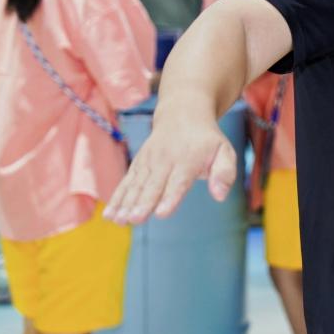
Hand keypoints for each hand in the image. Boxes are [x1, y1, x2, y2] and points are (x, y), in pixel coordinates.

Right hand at [103, 113, 236, 224]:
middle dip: (143, 202)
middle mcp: (166, 160)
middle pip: (153, 185)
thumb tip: (221, 196)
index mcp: (189, 160)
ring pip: (137, 184)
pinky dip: (117, 197)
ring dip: (126, 203)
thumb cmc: (207, 140)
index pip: (179, 182)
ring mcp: (149, 161)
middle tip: (134, 219)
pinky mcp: (139, 164)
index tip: (162, 213)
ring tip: (118, 220)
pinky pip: (127, 181)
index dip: (170, 197)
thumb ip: (225, 173)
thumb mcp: (225, 151)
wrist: (183, 113)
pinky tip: (109, 214)